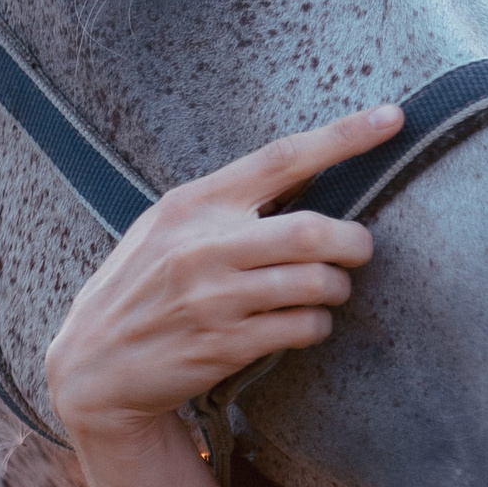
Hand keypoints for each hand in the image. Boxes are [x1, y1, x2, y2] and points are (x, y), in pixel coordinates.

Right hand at [44, 103, 402, 442]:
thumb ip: (224, 207)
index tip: (393, 118)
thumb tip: (304, 180)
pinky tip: (304, 325)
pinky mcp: (223, 345)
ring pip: (314, 283)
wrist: (94, 368)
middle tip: (360, 249)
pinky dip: (316, 325)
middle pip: (313, 229)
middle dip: (355, 241)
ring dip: (338, 288)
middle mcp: (203, 245)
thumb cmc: (142, 290)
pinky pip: (300, 328)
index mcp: (194, 203)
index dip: (343, 136)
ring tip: (330, 291)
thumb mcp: (167, 230)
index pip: (281, 157)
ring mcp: (213, 297)